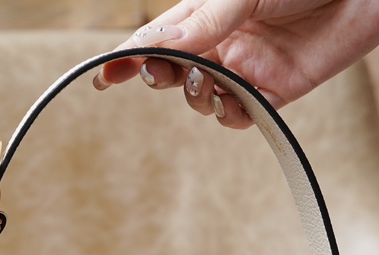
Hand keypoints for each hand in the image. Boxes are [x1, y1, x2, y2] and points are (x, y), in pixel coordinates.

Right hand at [94, 0, 378, 128]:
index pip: (156, 38)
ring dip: (196, 97)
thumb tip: (156, 48)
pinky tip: (234, 103)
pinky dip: (228, 115)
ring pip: (201, 98)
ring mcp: (246, 69)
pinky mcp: (274, 92)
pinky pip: (238, 116)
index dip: (127, 58)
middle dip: (157, 77)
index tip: (104, 76)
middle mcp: (221, 42)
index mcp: (206, 13)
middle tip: (162, 74)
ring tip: (209, 82)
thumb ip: (202, 23)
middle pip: (172, 71)